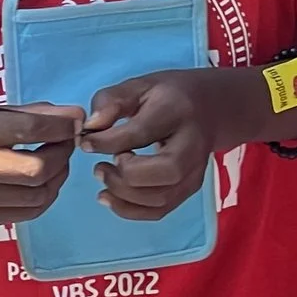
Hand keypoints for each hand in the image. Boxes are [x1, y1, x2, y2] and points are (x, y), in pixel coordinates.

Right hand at [0, 103, 83, 220]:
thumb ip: (28, 113)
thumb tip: (75, 115)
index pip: (31, 129)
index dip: (63, 125)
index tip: (78, 120)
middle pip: (39, 169)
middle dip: (63, 153)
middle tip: (67, 142)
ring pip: (39, 194)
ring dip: (59, 175)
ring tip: (56, 160)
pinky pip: (28, 212)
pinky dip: (46, 196)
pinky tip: (43, 181)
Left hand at [80, 67, 246, 218]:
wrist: (211, 108)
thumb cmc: (168, 96)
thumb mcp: (139, 86)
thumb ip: (111, 101)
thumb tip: (90, 128)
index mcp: (177, 110)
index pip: (142, 132)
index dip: (107, 142)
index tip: (85, 141)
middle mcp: (193, 143)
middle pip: (166, 170)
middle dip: (125, 175)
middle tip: (101, 166)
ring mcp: (196, 169)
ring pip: (162, 197)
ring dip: (123, 195)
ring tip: (104, 176)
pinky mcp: (190, 187)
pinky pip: (160, 210)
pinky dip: (130, 210)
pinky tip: (110, 196)